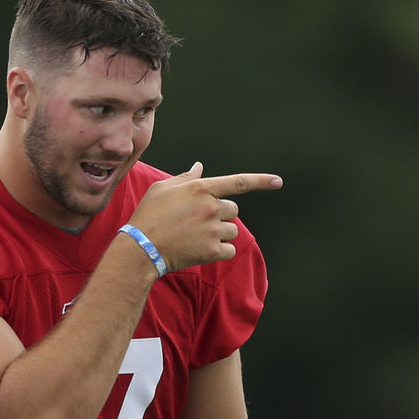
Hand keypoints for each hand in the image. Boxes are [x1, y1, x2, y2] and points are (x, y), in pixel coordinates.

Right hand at [126, 162, 281, 271]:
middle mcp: (211, 207)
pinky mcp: (212, 250)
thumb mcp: (161, 189)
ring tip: (196, 237)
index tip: (278, 181)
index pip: (238, 182)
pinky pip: (230, 249)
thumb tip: (199, 167)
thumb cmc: (148, 216)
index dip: (261, 181)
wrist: (141, 247)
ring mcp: (213, 229)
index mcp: (201, 188)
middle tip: (198, 222)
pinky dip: (221, 251)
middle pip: (233, 209)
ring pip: (232, 230)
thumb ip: (185, 178)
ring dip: (220, 233)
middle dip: (221, 214)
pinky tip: (202, 250)